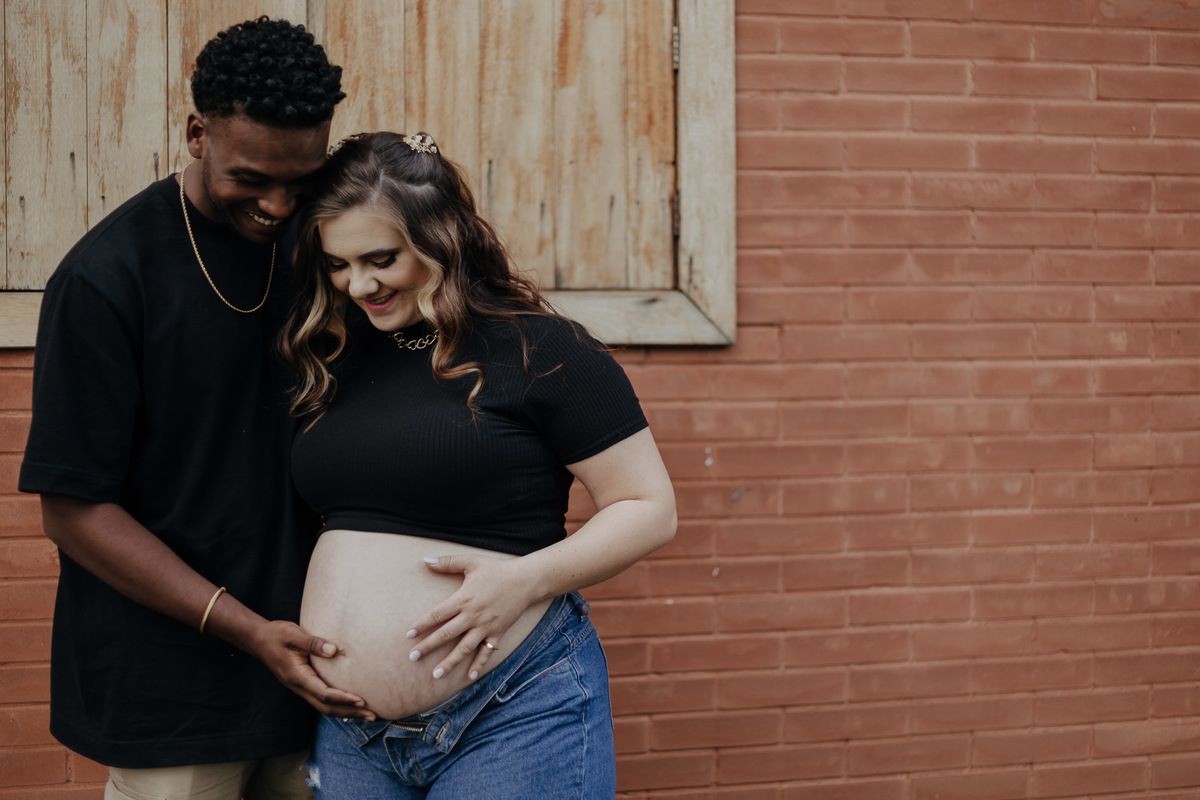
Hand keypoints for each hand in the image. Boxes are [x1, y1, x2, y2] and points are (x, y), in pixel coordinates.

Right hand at [248, 619, 374, 720]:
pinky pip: (322, 699)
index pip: (323, 693)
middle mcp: (299, 686)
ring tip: (367, 714)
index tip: (361, 700)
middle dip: (350, 713)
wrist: (258, 640)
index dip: (343, 698)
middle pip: (327, 707)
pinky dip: (338, 704)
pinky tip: (351, 703)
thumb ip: (312, 642)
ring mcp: (301, 687)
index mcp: (298, 677)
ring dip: (346, 712)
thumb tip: (334, 650)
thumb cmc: (276, 635)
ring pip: (325, 706)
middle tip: (372, 716)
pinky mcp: (304, 684)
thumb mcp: (293, 634)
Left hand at [406, 555, 536, 680]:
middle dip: (428, 646)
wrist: (526, 580)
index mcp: (463, 599)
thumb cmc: (497, 570)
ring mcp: (486, 627)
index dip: (422, 624)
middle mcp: (472, 616)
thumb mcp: (471, 562)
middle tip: (412, 658)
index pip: (437, 614)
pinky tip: (469, 676)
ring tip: (435, 675)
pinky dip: (479, 664)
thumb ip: (447, 562)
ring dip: (449, 662)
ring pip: (464, 648)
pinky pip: (487, 652)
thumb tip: (424, 561)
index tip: (408, 635)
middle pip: (446, 634)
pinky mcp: (498, 633)